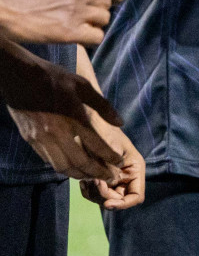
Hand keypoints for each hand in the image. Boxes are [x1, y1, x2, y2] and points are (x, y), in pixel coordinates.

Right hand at [0, 0, 123, 44]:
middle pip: (107, 2)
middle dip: (102, 5)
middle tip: (92, 8)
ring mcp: (76, 14)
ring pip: (103, 19)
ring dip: (97, 21)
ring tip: (87, 21)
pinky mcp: (68, 33)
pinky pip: (95, 37)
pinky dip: (92, 36)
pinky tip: (82, 34)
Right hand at [0, 40, 125, 180]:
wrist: (20, 77)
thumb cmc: (54, 78)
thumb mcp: (83, 86)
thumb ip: (103, 106)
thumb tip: (120, 123)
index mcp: (74, 118)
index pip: (96, 145)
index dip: (110, 157)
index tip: (119, 164)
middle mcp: (58, 133)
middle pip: (80, 162)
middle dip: (97, 173)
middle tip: (110, 178)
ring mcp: (42, 139)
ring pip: (62, 166)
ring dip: (79, 174)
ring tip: (92, 176)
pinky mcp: (31, 141)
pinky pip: (49, 160)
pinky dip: (62, 167)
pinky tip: (71, 166)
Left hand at [79, 111, 144, 209]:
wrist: (91, 122)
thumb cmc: (104, 131)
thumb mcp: (112, 149)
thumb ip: (113, 170)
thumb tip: (110, 188)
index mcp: (135, 169)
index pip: (136, 197)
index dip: (123, 203)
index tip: (107, 202)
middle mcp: (126, 176)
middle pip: (119, 200)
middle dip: (105, 196)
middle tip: (93, 182)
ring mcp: (113, 178)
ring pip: (105, 199)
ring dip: (95, 193)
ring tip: (87, 179)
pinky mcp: (101, 178)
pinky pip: (94, 193)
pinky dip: (88, 190)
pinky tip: (83, 180)